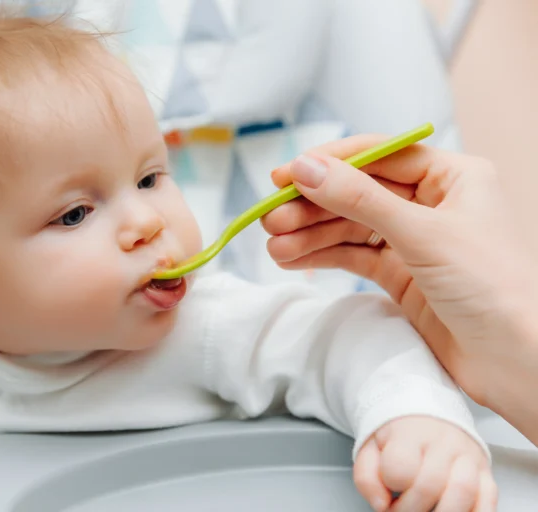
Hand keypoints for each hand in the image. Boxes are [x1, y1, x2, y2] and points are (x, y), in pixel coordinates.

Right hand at [261, 136, 537, 412]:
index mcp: (452, 177)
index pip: (378, 156)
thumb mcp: (421, 234)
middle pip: (358, 193)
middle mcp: (432, 203)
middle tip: (272, 218)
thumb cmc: (492, 287)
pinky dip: (322, 256)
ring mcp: (415, 240)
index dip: (329, 163)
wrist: (518, 362)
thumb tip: (305, 168)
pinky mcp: (402, 275)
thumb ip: (359, 199)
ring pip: (350, 227)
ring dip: (310, 234)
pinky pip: (353, 256)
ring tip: (274, 245)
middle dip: (313, 206)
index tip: (285, 176)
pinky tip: (292, 258)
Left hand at [353, 416, 495, 510]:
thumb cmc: (397, 434)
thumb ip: (367, 478)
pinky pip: (488, 500)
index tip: (387, 487)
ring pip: (463, 493)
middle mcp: (443, 442)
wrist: (424, 411)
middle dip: (411, 509)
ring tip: (426, 511)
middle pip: (430, 485)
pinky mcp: (486, 471)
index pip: (400, 466)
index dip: (389, 484)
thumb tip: (381, 505)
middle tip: (402, 508)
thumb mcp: (370, 448)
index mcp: (409, 432)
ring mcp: (468, 456)